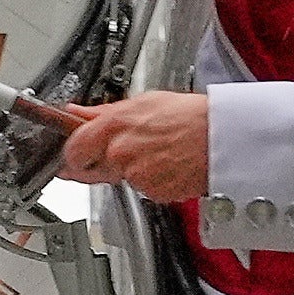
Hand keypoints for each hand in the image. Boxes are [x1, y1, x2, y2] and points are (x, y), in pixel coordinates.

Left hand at [53, 90, 211, 203]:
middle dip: (94, 165)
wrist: (221, 138)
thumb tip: (77, 112)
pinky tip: (164, 165)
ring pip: (118, 178)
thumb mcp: (144, 102)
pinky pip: (141, 189)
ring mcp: (135, 175)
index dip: (71, 153)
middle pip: (88, 169)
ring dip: (127, 171)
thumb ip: (104, 111)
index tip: (72, 155)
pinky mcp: (151, 192)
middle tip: (113, 156)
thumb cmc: (190, 117)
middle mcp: (120, 151)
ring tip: (154, 153)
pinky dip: (148, 181)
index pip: (73, 147)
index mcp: (115, 124)